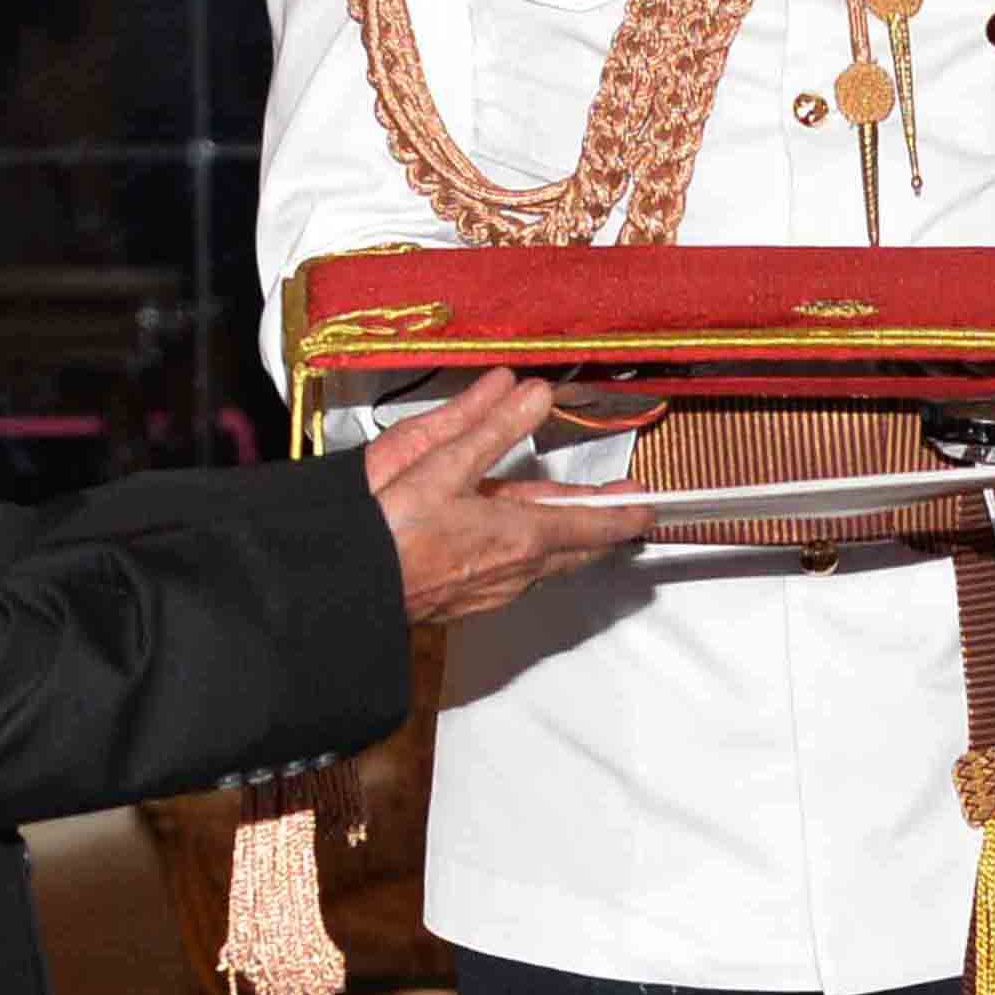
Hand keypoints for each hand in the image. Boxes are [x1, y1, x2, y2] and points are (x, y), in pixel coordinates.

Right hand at [363, 370, 647, 623]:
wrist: (348, 588)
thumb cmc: (389, 533)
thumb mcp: (443, 462)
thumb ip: (492, 426)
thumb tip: (531, 393)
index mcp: (520, 535)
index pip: (591, 524)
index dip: (623, 513)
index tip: (646, 507)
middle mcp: (515, 571)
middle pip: (575, 550)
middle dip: (602, 526)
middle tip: (625, 508)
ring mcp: (493, 592)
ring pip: (546, 564)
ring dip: (566, 540)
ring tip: (574, 517)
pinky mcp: (468, 602)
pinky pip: (517, 576)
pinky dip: (532, 555)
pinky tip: (517, 544)